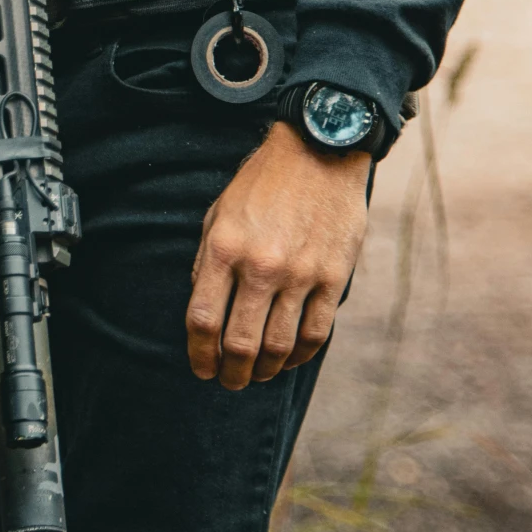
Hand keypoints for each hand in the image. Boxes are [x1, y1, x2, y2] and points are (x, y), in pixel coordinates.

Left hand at [186, 121, 369, 389]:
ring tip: (258, 374)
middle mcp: (260, 265)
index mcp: (224, 247)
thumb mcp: (220, 212)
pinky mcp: (332, 277)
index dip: (199, 355)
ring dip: (265, 371)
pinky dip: (299, 356)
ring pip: (278, 346)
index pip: (203, 320)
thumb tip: (205, 313)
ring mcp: (300, 273)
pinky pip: (315, 333)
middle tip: (230, 381)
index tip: (202, 369)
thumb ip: (208, 262)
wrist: (319, 150)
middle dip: (231, 373)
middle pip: (240, 343)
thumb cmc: (263, 182)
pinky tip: (289, 358)